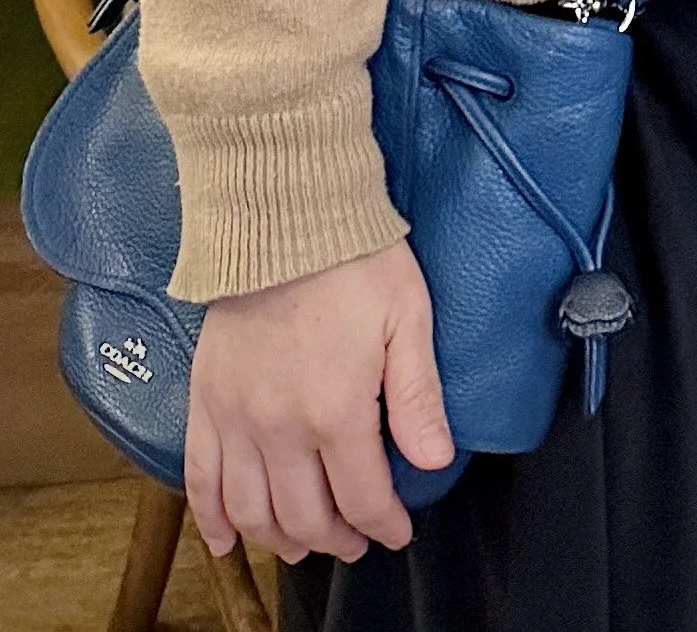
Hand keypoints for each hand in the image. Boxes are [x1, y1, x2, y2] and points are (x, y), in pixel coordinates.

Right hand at [186, 239, 453, 563]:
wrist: (283, 216)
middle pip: (306, 516)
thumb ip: (418, 397)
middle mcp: (279, 428)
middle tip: (357, 540)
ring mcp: (235, 419)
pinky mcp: (204, 403)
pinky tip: (225, 541)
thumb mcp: (409, 318)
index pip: (363, 498)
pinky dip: (211, 521)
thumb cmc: (355, 260)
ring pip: (252, 512)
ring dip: (280, 540)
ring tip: (306, 544)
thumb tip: (434, 461)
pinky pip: (199, 481)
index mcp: (336, 410)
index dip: (386, 525)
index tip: (398, 531)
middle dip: (337, 539)